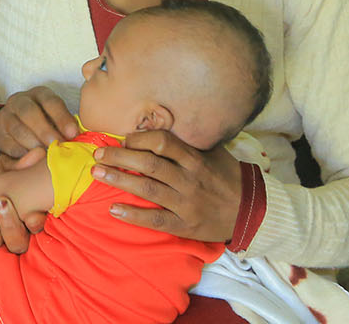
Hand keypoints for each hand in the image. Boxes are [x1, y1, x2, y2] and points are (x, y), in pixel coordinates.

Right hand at [0, 86, 78, 156]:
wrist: (14, 126)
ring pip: (17, 129)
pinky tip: (32, 161)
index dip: (62, 118)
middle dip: (45, 130)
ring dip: (33, 144)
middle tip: (56, 145)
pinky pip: (8, 145)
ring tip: (46, 156)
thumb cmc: (44, 123)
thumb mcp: (55, 118)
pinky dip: (21, 154)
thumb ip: (64, 126)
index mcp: (40, 94)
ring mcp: (5, 116)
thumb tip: (77, 140)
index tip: (73, 134)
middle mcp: (20, 101)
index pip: (51, 102)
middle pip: (30, 113)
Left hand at [0, 145, 46, 252]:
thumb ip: (24, 164)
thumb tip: (38, 154)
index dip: (35, 224)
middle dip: (9, 223)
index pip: (36, 230)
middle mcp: (11, 231)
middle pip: (16, 244)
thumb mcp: (10, 165)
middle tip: (2, 200)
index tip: (31, 214)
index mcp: (28, 218)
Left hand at [90, 129, 242, 242]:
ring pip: (148, 190)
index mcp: (196, 159)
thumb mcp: (214, 152)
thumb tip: (160, 122)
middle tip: (98, 154)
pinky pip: (156, 220)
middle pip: (150, 164)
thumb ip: (190, 141)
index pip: (163, 143)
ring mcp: (187, 203)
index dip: (139, 139)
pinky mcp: (186, 225)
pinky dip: (133, 215)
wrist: (251, 211)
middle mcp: (190, 179)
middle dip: (120, 157)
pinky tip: (113, 209)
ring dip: (120, 180)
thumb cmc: (227, 177)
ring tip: (97, 174)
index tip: (123, 140)